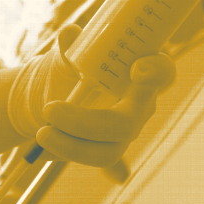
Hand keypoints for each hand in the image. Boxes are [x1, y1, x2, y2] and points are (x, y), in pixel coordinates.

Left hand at [36, 25, 175, 166]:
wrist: (51, 94)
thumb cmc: (70, 68)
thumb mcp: (67, 54)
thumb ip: (70, 44)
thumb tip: (68, 34)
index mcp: (139, 75)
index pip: (163, 73)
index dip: (157, 72)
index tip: (136, 68)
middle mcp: (139, 107)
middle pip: (126, 124)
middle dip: (85, 123)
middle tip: (49, 110)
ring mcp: (124, 133)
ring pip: (108, 150)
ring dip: (71, 145)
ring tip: (41, 132)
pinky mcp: (105, 150)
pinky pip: (101, 164)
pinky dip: (90, 165)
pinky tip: (81, 169)